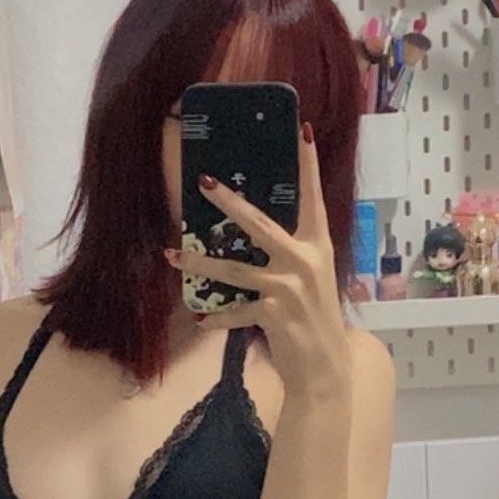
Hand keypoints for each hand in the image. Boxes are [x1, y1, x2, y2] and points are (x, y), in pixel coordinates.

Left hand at [165, 123, 350, 400]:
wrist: (326, 367)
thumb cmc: (314, 321)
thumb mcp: (311, 280)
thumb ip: (290, 256)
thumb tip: (257, 234)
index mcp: (317, 246)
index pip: (312, 198)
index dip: (307, 165)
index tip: (300, 132)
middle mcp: (304, 261)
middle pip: (259, 224)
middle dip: (230, 202)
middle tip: (205, 181)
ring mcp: (288, 287)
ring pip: (233, 269)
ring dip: (199, 263)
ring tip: (172, 256)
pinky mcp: (273, 313)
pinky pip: (234, 311)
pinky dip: (216, 317)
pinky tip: (200, 318)